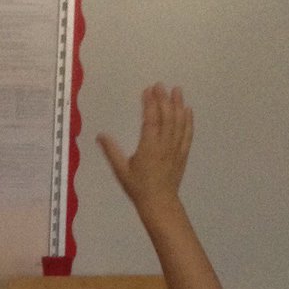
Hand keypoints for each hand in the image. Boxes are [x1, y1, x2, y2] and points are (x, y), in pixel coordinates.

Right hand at [97, 84, 192, 213]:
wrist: (159, 202)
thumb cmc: (137, 187)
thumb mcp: (120, 170)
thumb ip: (111, 151)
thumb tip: (100, 135)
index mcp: (149, 147)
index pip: (151, 120)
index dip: (150, 103)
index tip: (148, 90)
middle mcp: (165, 144)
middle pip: (166, 117)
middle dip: (164, 99)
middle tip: (161, 85)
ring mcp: (176, 148)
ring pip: (179, 122)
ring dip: (178, 105)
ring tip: (177, 90)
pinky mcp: (183, 153)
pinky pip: (188, 133)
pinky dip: (188, 120)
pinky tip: (188, 110)